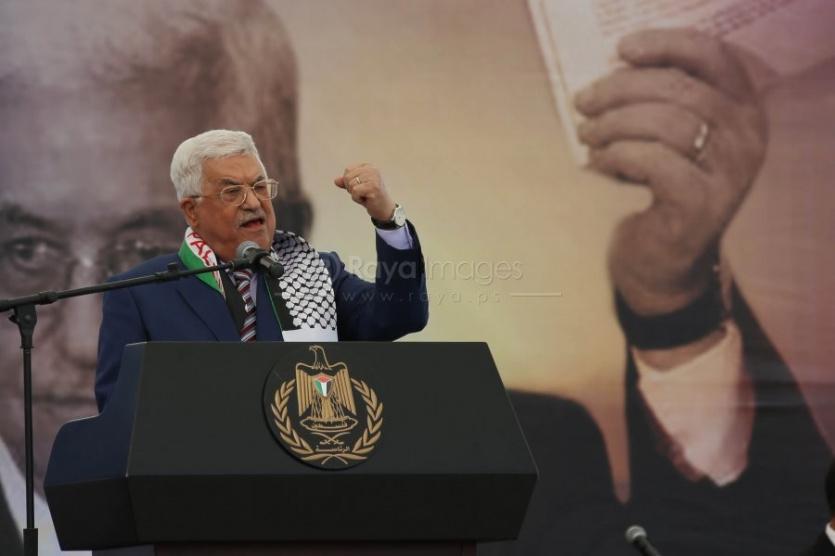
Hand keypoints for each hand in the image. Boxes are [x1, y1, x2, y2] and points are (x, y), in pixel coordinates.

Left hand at [334, 163, 395, 221]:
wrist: (383, 208)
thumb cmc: (370, 196)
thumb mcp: (356, 187)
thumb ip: (346, 182)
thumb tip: (336, 181)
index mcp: (368, 166)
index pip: (348, 170)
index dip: (348, 181)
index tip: (360, 186)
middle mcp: (372, 170)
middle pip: (348, 176)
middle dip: (351, 188)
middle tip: (362, 192)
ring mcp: (373, 178)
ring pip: (351, 184)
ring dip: (355, 194)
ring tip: (365, 195)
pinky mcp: (373, 187)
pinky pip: (355, 192)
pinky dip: (357, 198)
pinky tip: (366, 199)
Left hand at [574, 28, 766, 315]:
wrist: (665, 263)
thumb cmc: (658, 191)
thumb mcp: (667, 140)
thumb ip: (658, 102)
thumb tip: (612, 72)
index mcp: (743, 110)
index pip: (712, 57)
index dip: (667, 46)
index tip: (623, 50)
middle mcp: (746, 137)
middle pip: (679, 88)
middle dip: (620, 90)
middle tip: (583, 103)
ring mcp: (729, 173)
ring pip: (665, 122)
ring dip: (613, 124)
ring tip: (586, 135)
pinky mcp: (701, 204)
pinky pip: (653, 161)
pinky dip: (616, 156)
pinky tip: (598, 164)